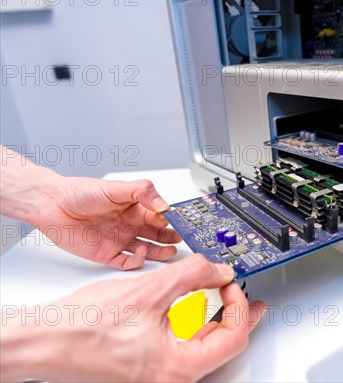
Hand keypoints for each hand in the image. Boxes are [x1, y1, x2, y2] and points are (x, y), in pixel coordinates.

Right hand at [0, 254, 266, 381]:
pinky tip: (193, 308)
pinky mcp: (146, 366)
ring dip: (214, 318)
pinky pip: (181, 347)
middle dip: (235, 315)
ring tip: (224, 296)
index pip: (232, 337)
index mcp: (178, 368)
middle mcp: (171, 378)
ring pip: (201, 346)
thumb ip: (192, 275)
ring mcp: (158, 374)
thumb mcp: (149, 290)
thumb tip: (219, 268)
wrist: (42, 341)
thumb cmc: (82, 327)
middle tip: (246, 296)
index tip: (234, 283)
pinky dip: (191, 324)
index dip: (239, 306)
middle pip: (221, 345)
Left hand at [36, 176, 181, 269]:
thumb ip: (143, 192)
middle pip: (157, 234)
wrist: (52, 206)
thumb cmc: (80, 193)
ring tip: (171, 251)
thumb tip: (164, 204)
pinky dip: (138, 261)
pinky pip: (128, 262)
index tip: (182, 222)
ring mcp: (120, 240)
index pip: (160, 215)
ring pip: (147, 250)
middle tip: (182, 239)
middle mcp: (130, 224)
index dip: (172, 219)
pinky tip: (141, 253)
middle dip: (171, 237)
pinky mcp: (108, 254)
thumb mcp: (116, 188)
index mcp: (135, 208)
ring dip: (160, 252)